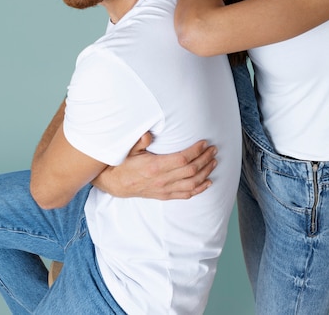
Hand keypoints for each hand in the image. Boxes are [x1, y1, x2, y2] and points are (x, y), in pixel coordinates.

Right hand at [92, 133, 217, 199]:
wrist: (115, 184)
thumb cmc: (123, 164)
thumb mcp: (129, 150)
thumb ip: (140, 141)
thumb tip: (149, 134)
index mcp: (155, 167)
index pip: (182, 159)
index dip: (195, 151)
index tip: (204, 143)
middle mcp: (162, 180)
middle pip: (191, 170)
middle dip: (205, 159)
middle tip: (213, 150)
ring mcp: (164, 190)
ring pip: (192, 183)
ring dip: (205, 172)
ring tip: (213, 162)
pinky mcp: (165, 196)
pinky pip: (186, 195)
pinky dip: (199, 189)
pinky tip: (208, 182)